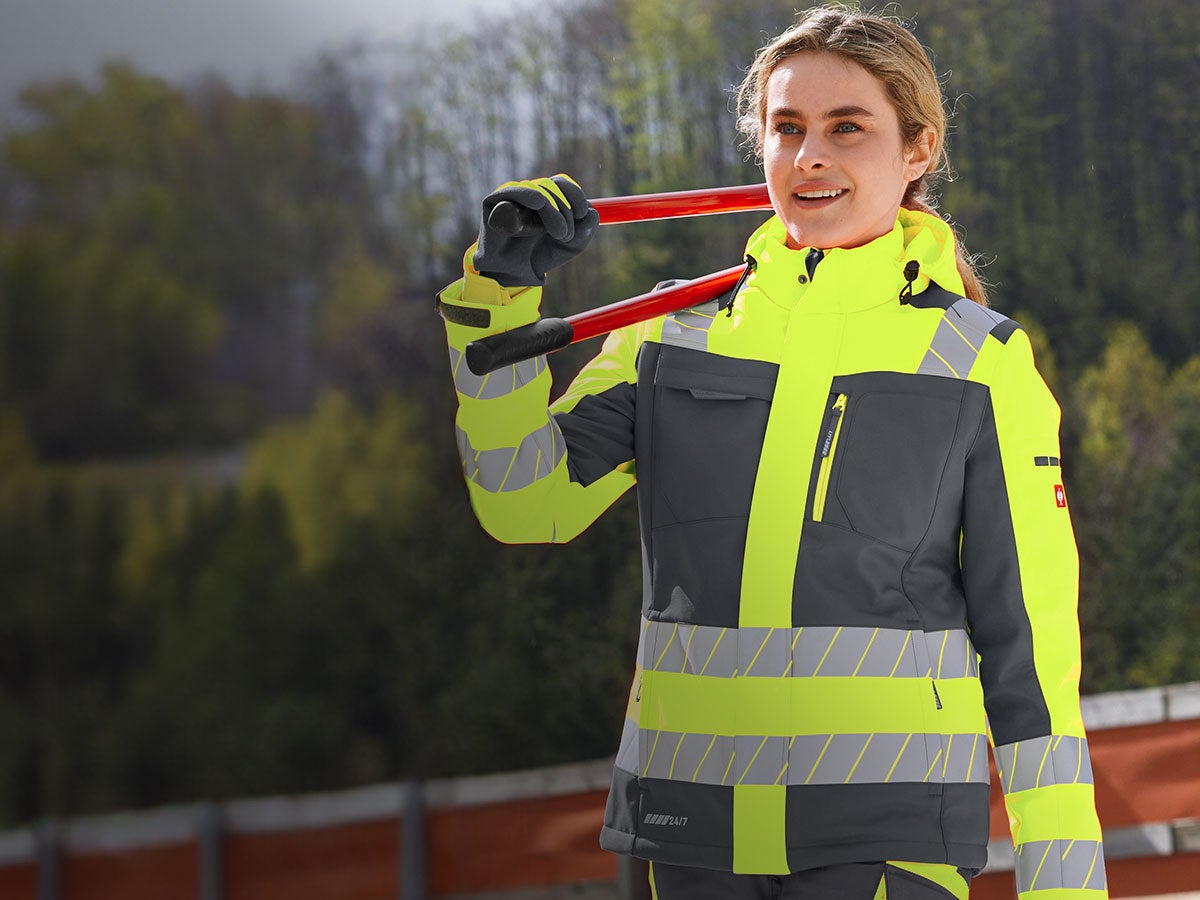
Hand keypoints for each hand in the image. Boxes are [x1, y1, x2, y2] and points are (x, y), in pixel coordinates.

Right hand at [472, 174, 598, 286]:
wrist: (515, 275)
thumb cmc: (541, 256)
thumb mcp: (571, 245)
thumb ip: (585, 229)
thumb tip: (592, 213)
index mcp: (546, 196)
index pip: (561, 183)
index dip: (575, 194)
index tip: (583, 213)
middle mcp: (528, 191)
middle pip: (552, 185)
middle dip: (565, 210)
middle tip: (566, 236)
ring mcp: (510, 195)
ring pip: (538, 191)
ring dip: (552, 212)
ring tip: (558, 236)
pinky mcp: (492, 201)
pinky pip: (513, 191)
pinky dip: (529, 199)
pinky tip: (536, 216)